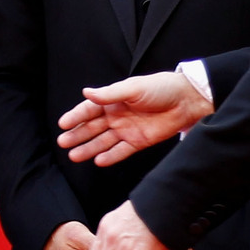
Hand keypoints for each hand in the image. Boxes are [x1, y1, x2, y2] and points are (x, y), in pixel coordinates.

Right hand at [57, 71, 212, 165]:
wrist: (186, 102)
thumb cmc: (160, 89)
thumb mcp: (133, 88)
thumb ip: (109, 94)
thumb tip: (86, 92)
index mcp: (113, 100)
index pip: (89, 109)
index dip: (76, 116)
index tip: (62, 124)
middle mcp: (117, 116)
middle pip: (93, 127)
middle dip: (78, 135)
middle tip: (63, 142)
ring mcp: (127, 130)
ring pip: (103, 141)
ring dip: (89, 148)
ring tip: (74, 156)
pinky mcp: (138, 142)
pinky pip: (120, 151)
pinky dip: (109, 157)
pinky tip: (98, 161)